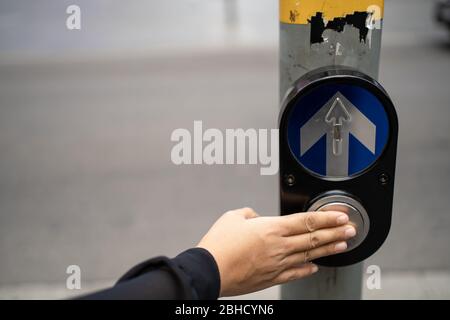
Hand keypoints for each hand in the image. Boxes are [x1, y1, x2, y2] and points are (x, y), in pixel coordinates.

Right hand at [197, 207, 355, 296]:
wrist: (210, 270)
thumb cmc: (219, 244)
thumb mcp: (232, 217)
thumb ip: (249, 213)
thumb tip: (255, 216)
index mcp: (271, 228)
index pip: (307, 221)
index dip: (327, 218)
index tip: (341, 216)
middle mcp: (279, 246)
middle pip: (314, 237)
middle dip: (335, 232)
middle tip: (350, 229)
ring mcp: (277, 264)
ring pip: (309, 254)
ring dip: (328, 249)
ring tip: (343, 244)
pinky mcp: (271, 277)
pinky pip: (295, 273)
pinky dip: (307, 269)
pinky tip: (315, 267)